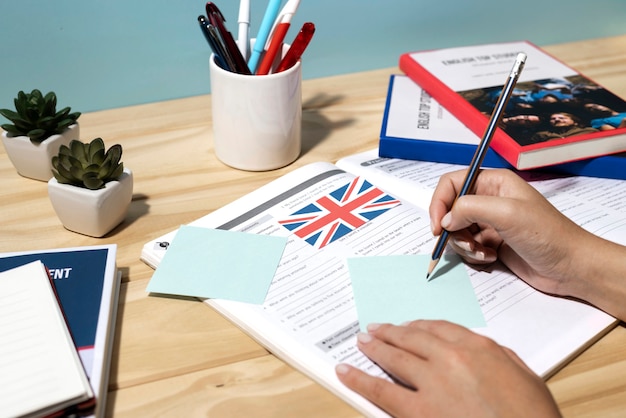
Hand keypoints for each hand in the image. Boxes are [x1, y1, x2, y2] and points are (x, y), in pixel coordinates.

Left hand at [335, 320, 560, 417]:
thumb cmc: (533, 417)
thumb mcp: (527, 379)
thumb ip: (500, 359)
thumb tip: (482, 351)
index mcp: (480, 348)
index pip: (442, 328)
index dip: (421, 326)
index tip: (410, 326)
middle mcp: (452, 358)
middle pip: (414, 337)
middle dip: (392, 333)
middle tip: (376, 329)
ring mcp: (433, 383)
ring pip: (394, 357)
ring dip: (374, 347)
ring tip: (361, 342)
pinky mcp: (418, 412)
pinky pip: (381, 390)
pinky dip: (359, 378)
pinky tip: (346, 371)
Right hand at [428, 169, 595, 297]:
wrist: (571, 267)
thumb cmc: (548, 234)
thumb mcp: (506, 213)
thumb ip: (469, 208)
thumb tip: (445, 220)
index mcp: (493, 182)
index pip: (451, 183)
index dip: (439, 203)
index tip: (438, 226)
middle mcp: (489, 200)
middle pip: (450, 210)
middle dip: (452, 229)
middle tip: (465, 242)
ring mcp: (490, 222)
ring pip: (456, 231)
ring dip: (464, 245)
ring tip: (483, 252)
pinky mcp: (491, 243)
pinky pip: (467, 247)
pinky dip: (473, 255)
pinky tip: (491, 258)